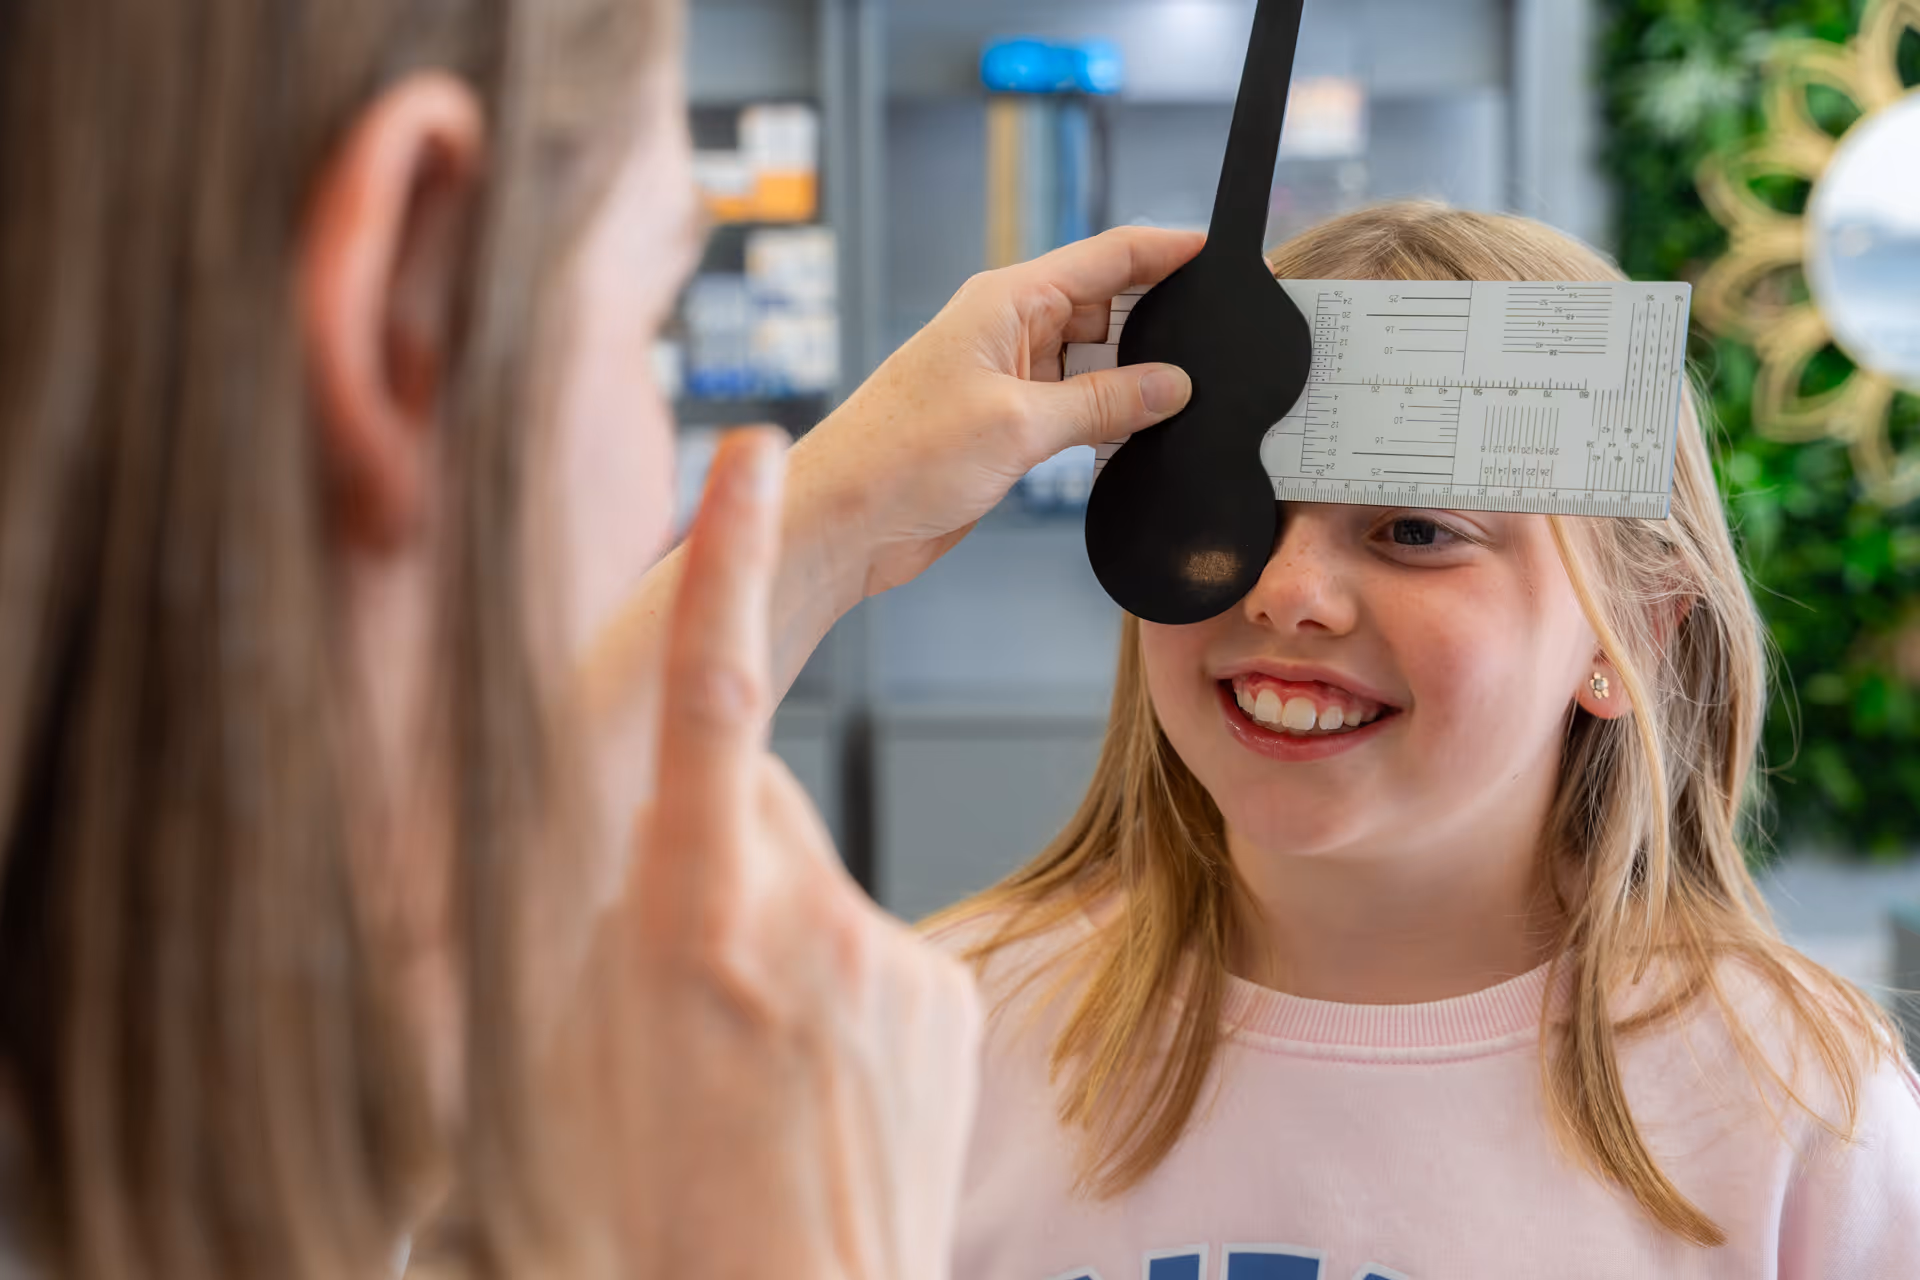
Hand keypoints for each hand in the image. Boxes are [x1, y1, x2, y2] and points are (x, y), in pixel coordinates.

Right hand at [601, 429, 982, 1279]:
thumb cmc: (678, 1189)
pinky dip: (850, 992)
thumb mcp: (609, 1033)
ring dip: (787, 941)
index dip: (731, 566)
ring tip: (766, 1062)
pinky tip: (828, 1079)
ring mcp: (882, 952)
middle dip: (724, 854)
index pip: (709, 699)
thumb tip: (693, 825)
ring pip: (818, 883)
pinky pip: (879, 950)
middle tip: (703, 987)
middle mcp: (793, 912)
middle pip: (753, 808)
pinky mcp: (941, 993)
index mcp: (687, 914)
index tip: (754, 459)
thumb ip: (651, 898)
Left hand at [790, 225, 1204, 599]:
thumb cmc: (900, 457)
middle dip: (1158, 321)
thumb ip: (1103, 403)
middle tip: (1220, 344)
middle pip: (1105, 307)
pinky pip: (1074, 407)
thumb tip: (1171, 385)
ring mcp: (1007, 379)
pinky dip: (1106, 418)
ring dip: (1133, 380)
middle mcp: (1008, 331)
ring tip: (1190, 396)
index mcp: (1006, 301)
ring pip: (1093, 363)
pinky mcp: (1005, 426)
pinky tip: (1139, 434)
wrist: (843, 521)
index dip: (1165, 250)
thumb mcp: (1019, 424)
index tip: (1218, 252)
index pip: (1106, 256)